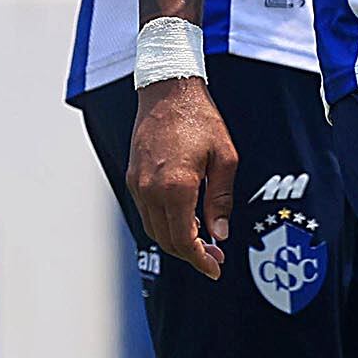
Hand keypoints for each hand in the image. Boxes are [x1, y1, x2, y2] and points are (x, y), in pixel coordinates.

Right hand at [125, 78, 234, 273]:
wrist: (168, 90)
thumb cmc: (198, 118)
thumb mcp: (224, 158)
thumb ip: (220, 200)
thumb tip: (219, 232)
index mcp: (177, 187)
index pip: (184, 240)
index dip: (200, 260)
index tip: (214, 267)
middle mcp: (152, 189)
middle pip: (166, 240)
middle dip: (190, 254)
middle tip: (213, 256)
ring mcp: (138, 184)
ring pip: (153, 229)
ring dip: (175, 241)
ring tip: (200, 240)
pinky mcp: (133, 177)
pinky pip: (146, 212)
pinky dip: (163, 224)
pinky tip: (182, 219)